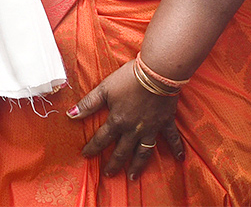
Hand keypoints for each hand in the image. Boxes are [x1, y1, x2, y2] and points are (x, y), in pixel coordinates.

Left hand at [68, 61, 184, 179]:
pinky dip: (176, 148)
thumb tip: (70, 115)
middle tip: (108, 174)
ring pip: (144, 151)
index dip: (92, 147)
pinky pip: (172, 138)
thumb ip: (88, 104)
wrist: (156, 73)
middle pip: (122, 150)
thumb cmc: (128, 79)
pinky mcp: (166, 121)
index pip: (102, 138)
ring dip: (138, 165)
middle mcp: (134, 129)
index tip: (85, 155)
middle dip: (114, 163)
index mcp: (118, 121)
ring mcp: (151, 127)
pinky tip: (180, 159)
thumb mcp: (104, 89)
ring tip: (133, 177)